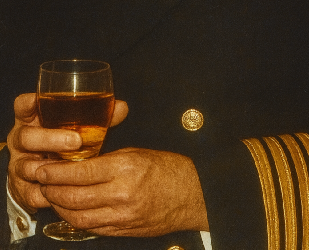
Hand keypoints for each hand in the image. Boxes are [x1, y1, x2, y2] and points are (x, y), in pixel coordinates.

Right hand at [7, 93, 127, 213]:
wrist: (47, 169)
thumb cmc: (63, 138)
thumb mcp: (74, 124)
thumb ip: (96, 115)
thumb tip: (122, 107)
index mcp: (31, 120)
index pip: (23, 106)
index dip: (28, 103)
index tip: (38, 101)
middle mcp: (21, 140)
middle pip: (25, 137)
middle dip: (50, 139)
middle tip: (76, 141)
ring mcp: (18, 164)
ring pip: (26, 166)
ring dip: (49, 168)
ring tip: (71, 166)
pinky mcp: (21, 188)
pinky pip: (30, 192)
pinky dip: (47, 192)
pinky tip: (63, 189)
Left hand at [34, 147, 208, 235]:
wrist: (191, 194)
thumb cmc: (167, 169)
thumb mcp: (136, 153)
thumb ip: (107, 160)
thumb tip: (79, 163)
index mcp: (125, 168)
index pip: (81, 172)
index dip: (56, 172)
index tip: (43, 167)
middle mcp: (121, 194)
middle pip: (74, 197)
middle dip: (51, 190)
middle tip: (41, 182)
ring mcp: (122, 216)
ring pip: (78, 217)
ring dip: (60, 208)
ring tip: (51, 197)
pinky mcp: (123, 230)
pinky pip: (91, 229)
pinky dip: (76, 221)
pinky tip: (70, 211)